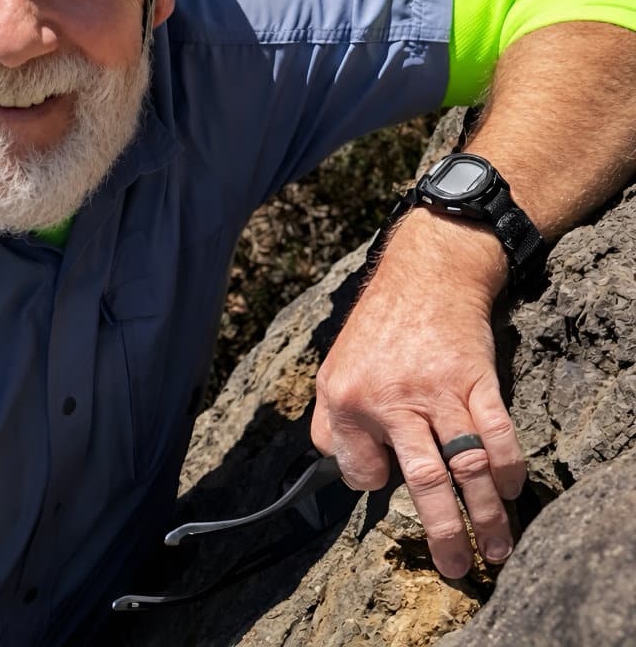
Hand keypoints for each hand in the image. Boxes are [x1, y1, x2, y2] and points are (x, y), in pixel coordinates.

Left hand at [310, 209, 526, 577]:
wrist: (423, 277)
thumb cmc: (376, 331)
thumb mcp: (332, 370)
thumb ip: (332, 426)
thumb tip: (348, 475)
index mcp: (350, 399)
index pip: (360, 470)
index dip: (374, 482)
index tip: (389, 480)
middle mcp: (393, 398)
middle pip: (424, 479)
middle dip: (443, 531)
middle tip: (457, 568)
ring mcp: (438, 389)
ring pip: (467, 464)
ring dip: (486, 512)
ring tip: (496, 548)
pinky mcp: (476, 379)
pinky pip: (497, 431)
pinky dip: (508, 466)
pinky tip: (512, 490)